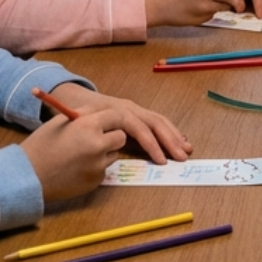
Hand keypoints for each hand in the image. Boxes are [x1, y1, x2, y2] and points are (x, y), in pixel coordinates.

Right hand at [19, 108, 125, 205]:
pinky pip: (103, 169)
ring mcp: (99, 165)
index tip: (110, 122)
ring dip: (104, 152)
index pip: (116, 117)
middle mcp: (98, 145)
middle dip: (112, 136)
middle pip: (120, 137)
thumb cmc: (42, 145)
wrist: (29, 175)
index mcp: (88, 126)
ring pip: (113, 154)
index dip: (113, 119)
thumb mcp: (61, 121)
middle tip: (96, 137)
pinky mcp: (96, 180)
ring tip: (80, 154)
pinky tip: (76, 167)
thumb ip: (85, 115)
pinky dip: (95, 167)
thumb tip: (102, 113)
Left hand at [46, 82, 192, 163]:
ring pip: (160, 120)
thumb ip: (97, 136)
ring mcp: (135, 109)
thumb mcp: (83, 127)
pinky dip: (170, 131)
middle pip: (156, 122)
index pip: (141, 128)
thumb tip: (114, 149)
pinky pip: (157, 121)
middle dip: (171, 140)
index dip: (152, 145)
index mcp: (118, 111)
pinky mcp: (137, 114)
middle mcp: (130, 108)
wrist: (73, 99)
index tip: (161, 162)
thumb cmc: (78, 117)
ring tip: (187, 149)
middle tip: (182, 157)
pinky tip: (180, 140)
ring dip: (175, 135)